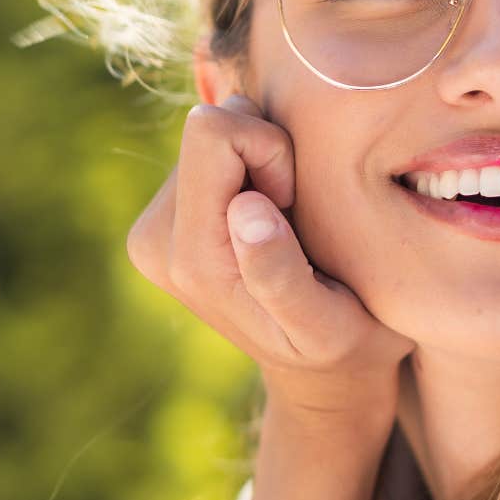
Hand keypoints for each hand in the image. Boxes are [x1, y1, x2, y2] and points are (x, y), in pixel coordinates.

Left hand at [126, 94, 414, 462]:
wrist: (319, 373)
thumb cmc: (344, 345)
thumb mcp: (326, 324)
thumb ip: (281, 273)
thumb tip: (243, 208)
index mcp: (190, 258)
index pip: (212, 134)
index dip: (272, 152)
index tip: (296, 206)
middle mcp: (155, 238)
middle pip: (209, 126)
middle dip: (268, 155)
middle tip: (296, 217)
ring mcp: (157, 225)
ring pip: (214, 134)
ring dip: (264, 166)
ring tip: (290, 225)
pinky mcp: (168, 214)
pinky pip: (214, 148)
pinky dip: (254, 170)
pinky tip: (274, 221)